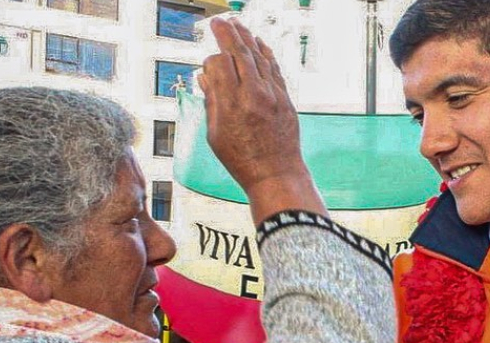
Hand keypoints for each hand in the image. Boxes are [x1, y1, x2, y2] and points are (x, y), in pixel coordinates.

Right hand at [199, 18, 326, 223]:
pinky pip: (274, 68)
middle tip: (218, 21)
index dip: (211, 60)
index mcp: (231, 105)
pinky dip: (265, 53)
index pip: (219, 64)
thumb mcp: (215, 134)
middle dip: (227, 33)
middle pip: (239, 52)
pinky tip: (257, 43)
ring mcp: (272, 95)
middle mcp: (253, 95)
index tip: (208, 67)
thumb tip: (204, 76)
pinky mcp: (285, 98)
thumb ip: (211, 101)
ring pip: (259, 56)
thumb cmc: (241, 159)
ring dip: (246, 37)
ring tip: (236, 24)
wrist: (276, 174)